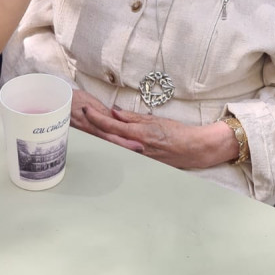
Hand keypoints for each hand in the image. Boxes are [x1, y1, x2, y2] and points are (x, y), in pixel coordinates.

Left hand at [79, 103, 238, 168]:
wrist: (193, 149)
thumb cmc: (176, 132)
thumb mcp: (154, 120)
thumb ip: (132, 118)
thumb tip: (114, 113)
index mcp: (138, 133)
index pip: (111, 125)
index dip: (96, 117)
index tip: (86, 110)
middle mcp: (135, 147)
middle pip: (107, 138)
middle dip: (93, 128)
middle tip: (80, 118)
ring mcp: (137, 157)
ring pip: (112, 148)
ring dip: (99, 138)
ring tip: (88, 128)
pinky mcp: (141, 163)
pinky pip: (122, 154)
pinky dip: (112, 147)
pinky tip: (103, 143)